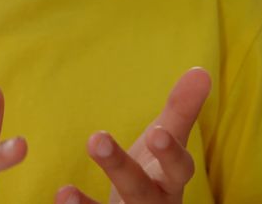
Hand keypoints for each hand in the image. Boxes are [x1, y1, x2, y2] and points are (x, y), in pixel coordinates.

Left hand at [56, 67, 211, 203]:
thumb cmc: (156, 173)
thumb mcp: (168, 141)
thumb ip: (181, 110)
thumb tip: (202, 71)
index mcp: (171, 180)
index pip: (179, 168)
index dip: (170, 153)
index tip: (157, 132)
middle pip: (139, 190)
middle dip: (120, 168)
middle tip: (96, 139)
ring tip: (64, 191)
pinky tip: (59, 197)